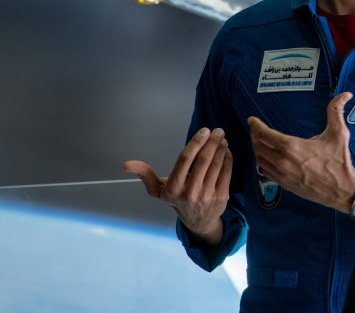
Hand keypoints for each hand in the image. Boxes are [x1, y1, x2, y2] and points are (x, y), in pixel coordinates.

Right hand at [123, 127, 232, 244]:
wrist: (198, 222)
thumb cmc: (178, 200)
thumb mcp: (159, 191)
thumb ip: (145, 175)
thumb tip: (126, 164)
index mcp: (173, 189)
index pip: (184, 160)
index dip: (195, 143)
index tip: (203, 131)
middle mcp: (190, 193)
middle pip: (203, 161)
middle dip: (211, 142)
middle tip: (217, 130)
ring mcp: (207, 196)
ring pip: (216, 165)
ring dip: (220, 148)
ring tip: (222, 138)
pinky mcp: (221, 197)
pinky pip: (226, 172)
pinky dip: (228, 158)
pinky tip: (226, 150)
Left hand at [249, 92, 354, 212]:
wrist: (342, 190)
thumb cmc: (340, 161)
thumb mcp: (339, 133)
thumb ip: (336, 111)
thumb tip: (345, 94)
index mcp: (292, 146)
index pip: (265, 134)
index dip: (256, 125)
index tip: (252, 120)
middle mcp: (283, 161)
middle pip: (258, 147)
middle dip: (254, 136)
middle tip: (255, 129)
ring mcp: (282, 174)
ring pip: (259, 160)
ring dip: (257, 150)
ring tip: (259, 142)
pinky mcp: (284, 184)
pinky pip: (265, 172)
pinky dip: (262, 163)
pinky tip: (267, 158)